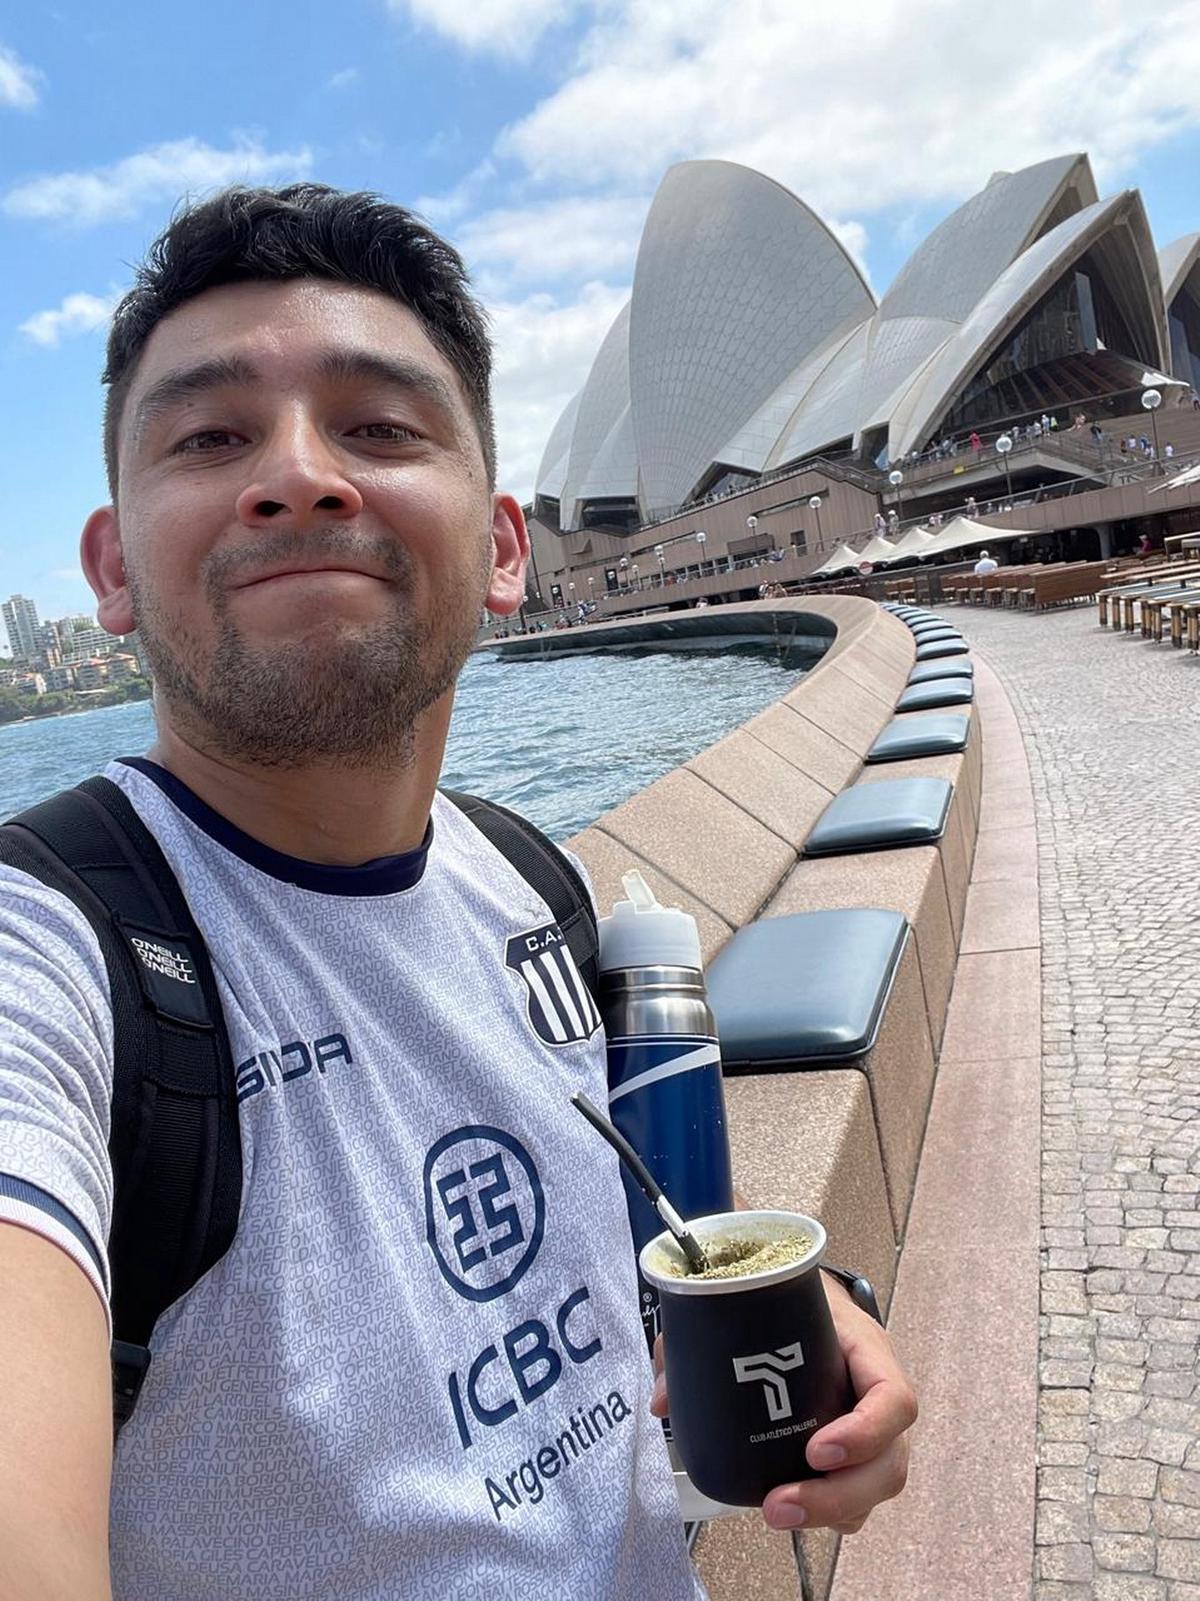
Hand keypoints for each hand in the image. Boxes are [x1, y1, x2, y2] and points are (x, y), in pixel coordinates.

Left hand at [649, 1275, 916, 1535]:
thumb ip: (701, 1337)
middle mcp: (877, 1395)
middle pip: (889, 1462)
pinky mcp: (854, 1452)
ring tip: (773, 1512)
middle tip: (778, 1504)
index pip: (894, 1398)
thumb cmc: (788, 1295)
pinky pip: (856, 1496)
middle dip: (837, 1496)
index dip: (865, 1432)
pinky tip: (786, 1510)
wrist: (803, 1292)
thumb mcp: (758, 1298)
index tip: (814, 1450)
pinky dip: (826, 1513)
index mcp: (866, 1350)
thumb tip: (663, 1400)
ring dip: (828, 1511)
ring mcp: (873, 1429)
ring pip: (874, 1487)